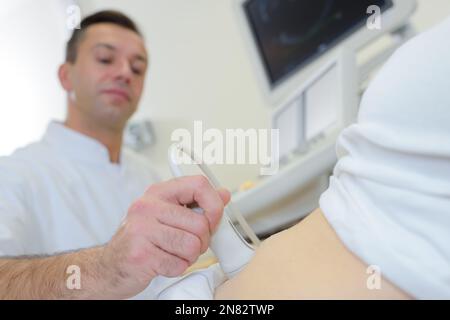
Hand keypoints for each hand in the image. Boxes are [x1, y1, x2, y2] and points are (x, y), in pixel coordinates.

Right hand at [99, 175, 230, 298]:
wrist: (108, 266)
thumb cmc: (140, 239)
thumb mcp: (167, 214)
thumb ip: (196, 204)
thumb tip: (223, 194)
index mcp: (158, 193)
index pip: (199, 185)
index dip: (214, 204)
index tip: (213, 218)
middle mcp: (148, 206)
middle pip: (200, 223)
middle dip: (201, 241)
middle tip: (186, 244)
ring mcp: (142, 230)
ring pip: (193, 245)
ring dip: (189, 256)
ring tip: (172, 253)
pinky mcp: (140, 254)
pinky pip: (179, 264)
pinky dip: (176, 268)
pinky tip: (162, 263)